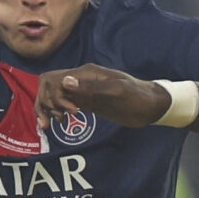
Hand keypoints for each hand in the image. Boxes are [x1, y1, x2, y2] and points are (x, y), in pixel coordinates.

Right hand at [40, 64, 166, 126]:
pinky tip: (57, 124)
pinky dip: (56, 112)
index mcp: (86, 73)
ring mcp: (84, 91)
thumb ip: (91, 87)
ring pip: (54, 95)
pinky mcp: (87, 102)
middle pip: (49, 85)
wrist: (152, 107)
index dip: (55, 96)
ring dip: (48, 108)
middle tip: (58, 120)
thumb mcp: (116, 91)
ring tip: (53, 125)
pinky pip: (64, 103)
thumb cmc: (138, 97)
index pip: (55, 80)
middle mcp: (82, 80)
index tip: (70, 112)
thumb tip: (65, 82)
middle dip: (46, 102)